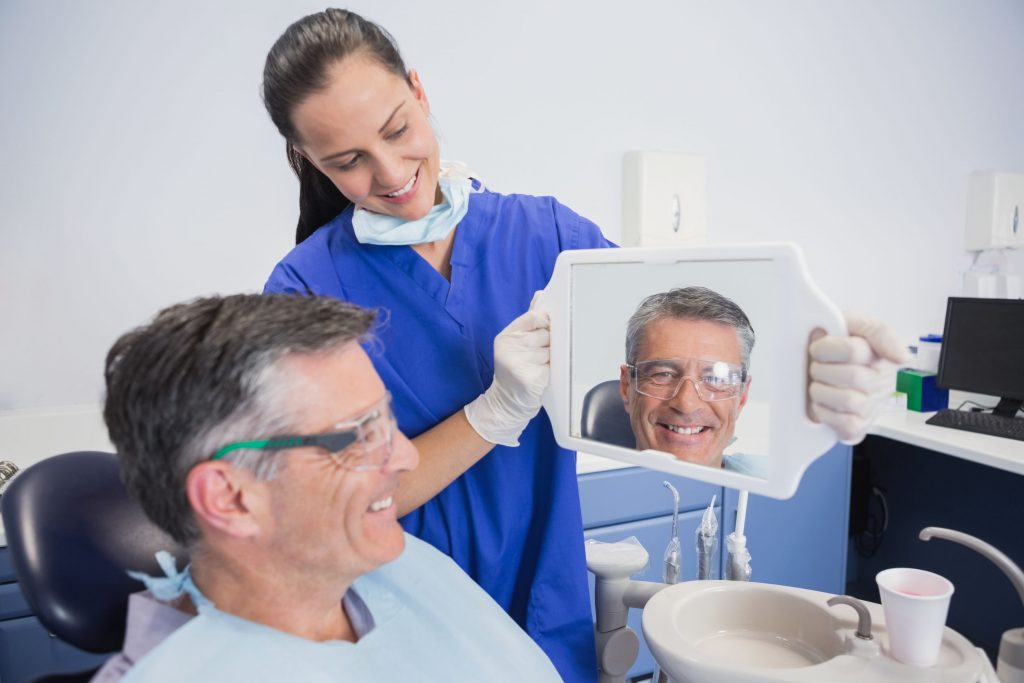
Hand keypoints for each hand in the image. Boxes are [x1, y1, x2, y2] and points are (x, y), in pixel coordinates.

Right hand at [465, 295, 549, 446]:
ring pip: (551, 351)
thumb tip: (541, 295)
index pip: (535, 317)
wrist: (506, 402)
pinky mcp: (530, 379)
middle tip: (542, 354)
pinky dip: (553, 371)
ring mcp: (519, 363)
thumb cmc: (516, 369)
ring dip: (552, 359)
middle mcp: (510, 347)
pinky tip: (543, 375)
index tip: (551, 329)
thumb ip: (529, 321)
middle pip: (546, 334)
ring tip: (540, 366)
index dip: (547, 322)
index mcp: (506, 336)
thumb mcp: (515, 343)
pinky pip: (553, 367)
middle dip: (550, 344)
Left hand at [809, 313, 907, 443]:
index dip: (825, 348)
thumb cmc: (838, 347)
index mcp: (880, 355)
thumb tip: (901, 357)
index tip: (818, 348)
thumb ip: (875, 329)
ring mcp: (871, 406)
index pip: (853, 350)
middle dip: (822, 369)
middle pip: (851, 376)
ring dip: (821, 391)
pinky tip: (824, 402)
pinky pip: (845, 425)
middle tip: (818, 366)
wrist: (824, 367)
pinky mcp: (858, 426)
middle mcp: (880, 382)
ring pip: (847, 401)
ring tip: (820, 384)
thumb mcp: (853, 324)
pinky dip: (826, 413)